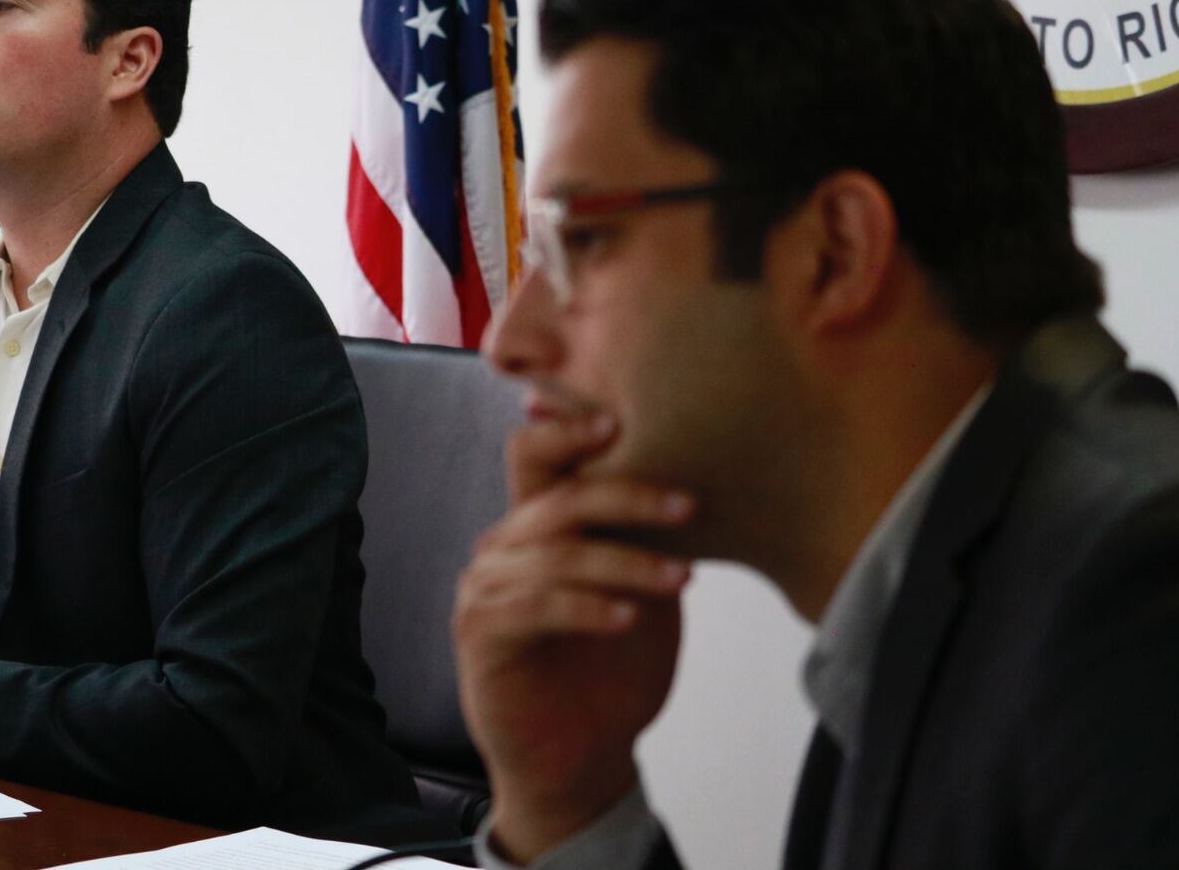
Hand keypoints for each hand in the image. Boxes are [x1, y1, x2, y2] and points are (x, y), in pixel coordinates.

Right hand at [453, 414, 693, 863]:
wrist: (583, 759)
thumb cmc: (613, 671)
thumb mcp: (641, 590)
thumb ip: (646, 537)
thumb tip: (696, 476)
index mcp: (537, 525)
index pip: (534, 453)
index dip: (569, 429)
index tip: (624, 420)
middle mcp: (504, 546)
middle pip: (558, 498)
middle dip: (627, 495)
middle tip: (688, 506)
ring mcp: (485, 588)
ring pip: (556, 554)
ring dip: (627, 563)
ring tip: (684, 580)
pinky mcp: (481, 635)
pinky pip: (537, 607)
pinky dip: (589, 607)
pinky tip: (631, 617)